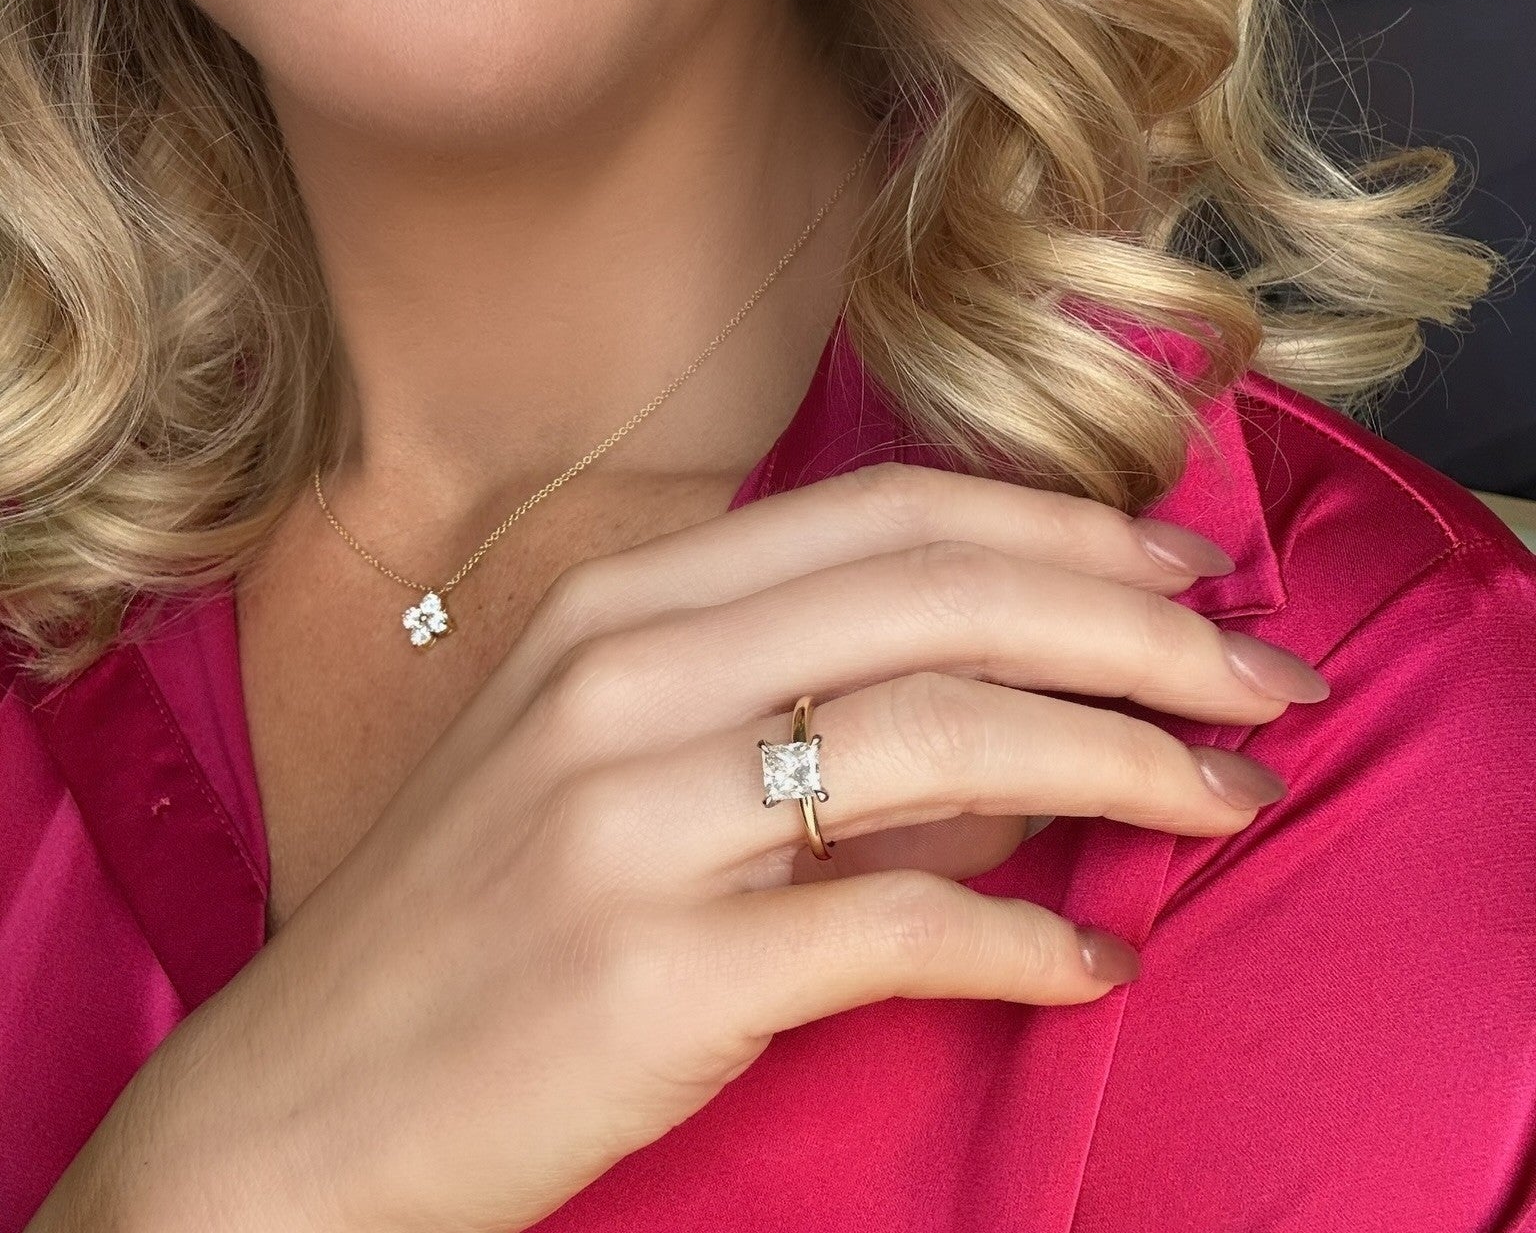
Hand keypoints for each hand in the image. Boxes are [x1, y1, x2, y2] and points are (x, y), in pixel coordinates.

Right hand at [37, 462, 1326, 1232]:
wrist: (299, 1108)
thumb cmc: (467, 923)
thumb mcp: (608, 768)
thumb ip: (795, 724)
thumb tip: (1005, 734)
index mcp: (617, 609)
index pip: (890, 521)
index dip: (1061, 535)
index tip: (1184, 577)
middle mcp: (622, 682)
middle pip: (940, 601)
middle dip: (1138, 631)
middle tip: (1265, 678)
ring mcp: (630, 820)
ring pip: (944, 742)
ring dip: (1122, 764)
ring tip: (1227, 798)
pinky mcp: (652, 972)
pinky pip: (895, 927)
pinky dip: (1022, 940)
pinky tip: (1093, 961)